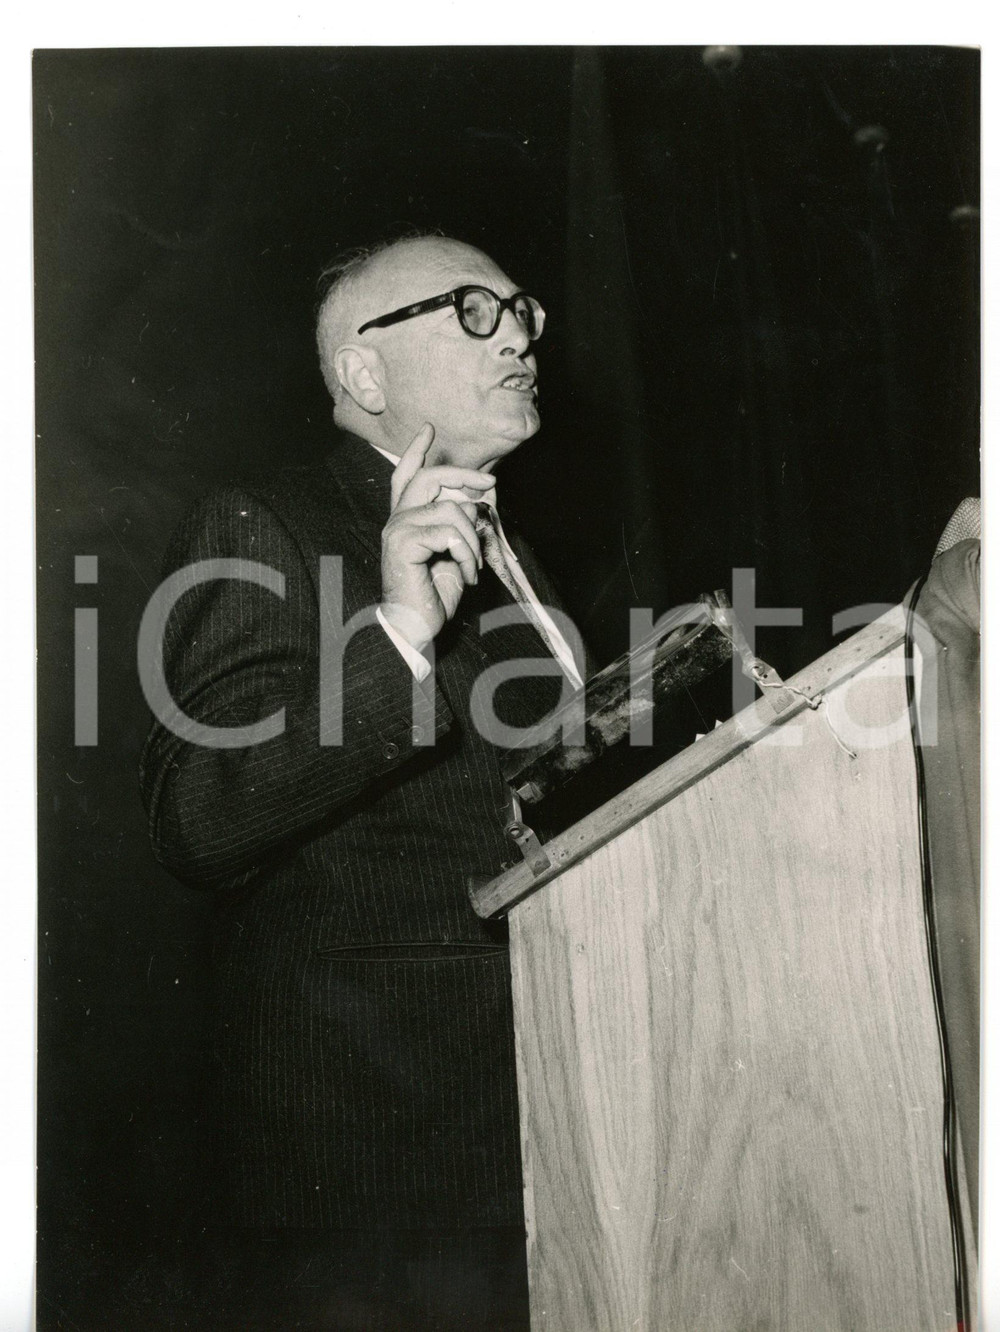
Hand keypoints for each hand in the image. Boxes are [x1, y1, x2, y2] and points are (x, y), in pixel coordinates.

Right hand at [380, 424, 494, 650]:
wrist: (415, 628)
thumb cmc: (432, 597)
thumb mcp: (453, 556)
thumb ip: (458, 527)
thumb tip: (473, 506)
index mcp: (406, 521)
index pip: (406, 477)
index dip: (416, 452)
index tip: (429, 430)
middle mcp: (397, 520)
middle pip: (430, 478)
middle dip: (464, 475)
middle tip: (491, 483)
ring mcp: (396, 529)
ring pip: (451, 510)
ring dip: (473, 541)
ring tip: (474, 567)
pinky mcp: (402, 542)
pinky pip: (450, 533)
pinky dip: (467, 554)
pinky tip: (467, 574)